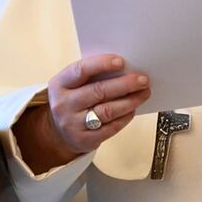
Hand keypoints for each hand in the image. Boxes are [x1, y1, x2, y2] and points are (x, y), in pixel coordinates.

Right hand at [14, 54, 151, 172]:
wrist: (57, 132)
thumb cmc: (73, 100)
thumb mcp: (73, 85)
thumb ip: (93, 75)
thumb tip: (126, 68)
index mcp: (60, 84)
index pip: (80, 70)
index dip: (102, 64)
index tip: (122, 61)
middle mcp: (63, 104)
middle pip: (98, 91)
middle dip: (125, 84)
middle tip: (143, 80)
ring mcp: (72, 124)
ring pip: (107, 111)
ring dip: (130, 101)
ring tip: (144, 93)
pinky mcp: (84, 140)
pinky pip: (111, 127)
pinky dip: (125, 117)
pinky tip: (133, 109)